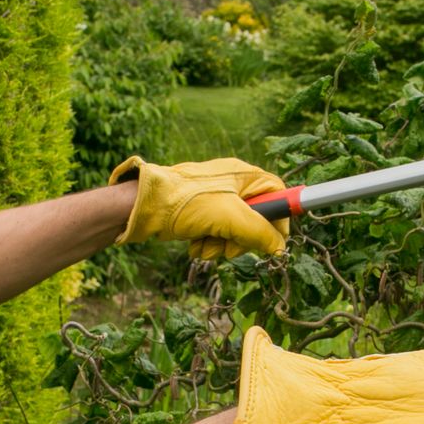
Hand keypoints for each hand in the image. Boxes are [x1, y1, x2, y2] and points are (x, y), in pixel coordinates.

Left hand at [110, 156, 289, 258]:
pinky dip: (208, 244)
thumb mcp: (231, 217)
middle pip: (256, 220)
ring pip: (235, 232)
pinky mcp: (201, 213)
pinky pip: (216, 234)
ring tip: (205, 244)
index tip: (275, 240)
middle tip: (230, 247)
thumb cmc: (186, 202)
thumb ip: (260, 232)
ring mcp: (216, 199)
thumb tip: (279, 247)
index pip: (277, 194)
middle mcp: (233, 185)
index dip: (280, 219)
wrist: (144, 206)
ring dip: (222, 245)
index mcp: (244, 176)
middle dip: (242, 239)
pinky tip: (194, 243)